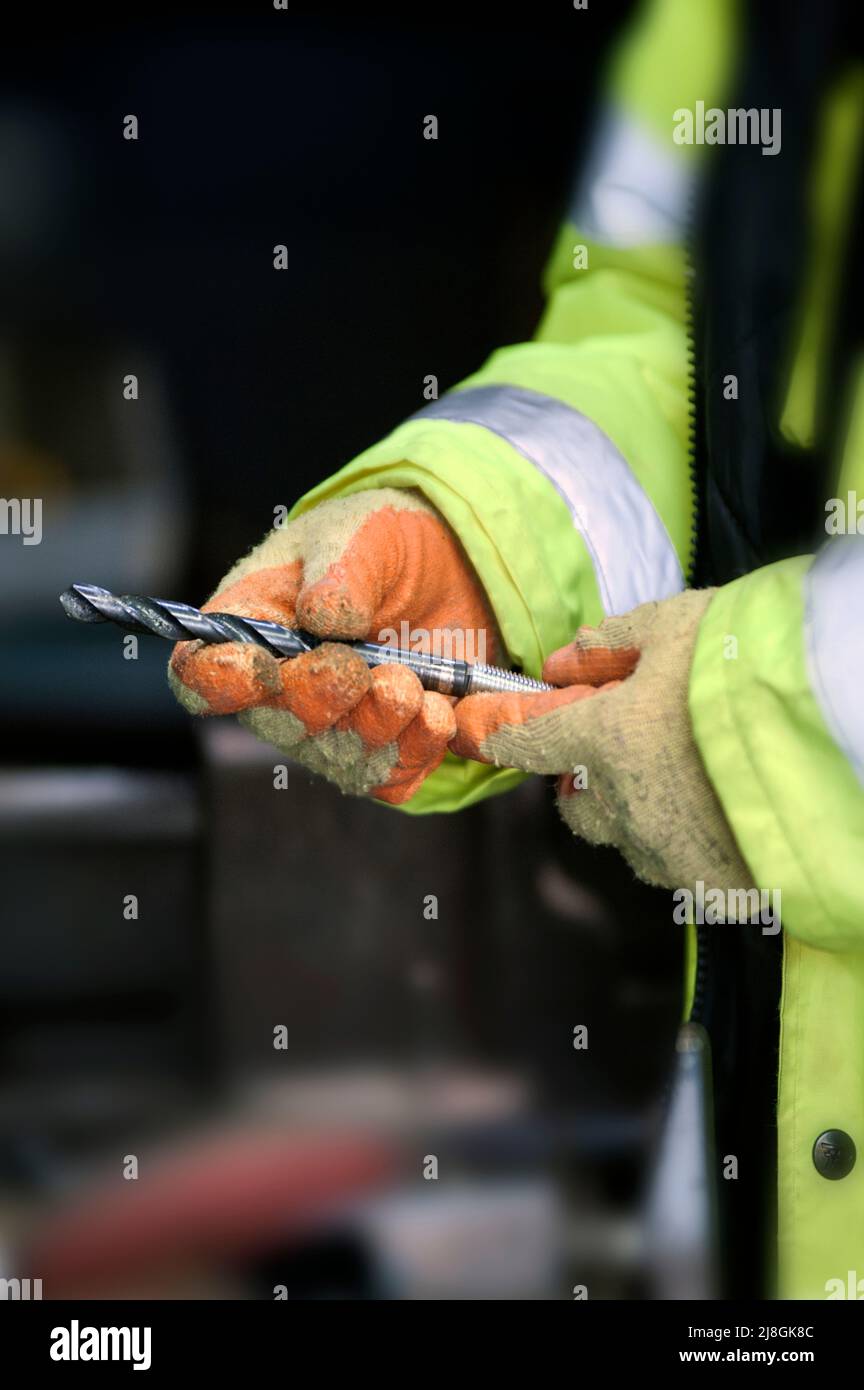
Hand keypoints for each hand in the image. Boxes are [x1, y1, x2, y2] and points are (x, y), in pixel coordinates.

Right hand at [169, 488, 499, 803]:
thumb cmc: (376, 545)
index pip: (200, 676)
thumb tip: (325, 616)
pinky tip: (451, 709)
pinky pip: (397, 777)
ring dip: (384, 727)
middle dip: (323, 700)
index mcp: (247, 629)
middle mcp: (280, 693)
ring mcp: (332, 730)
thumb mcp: (361, 533)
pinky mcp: (387, 751)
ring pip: (343, 760)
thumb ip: (340, 570)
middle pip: (279, 726)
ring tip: (418, 686)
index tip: (259, 668)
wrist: (444, 568)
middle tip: (366, 670)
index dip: (219, 683)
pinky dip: (428, 747)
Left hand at [452, 589, 754, 895]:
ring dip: (642, 814)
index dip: (500, 737)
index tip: (483, 734)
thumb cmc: (752, 661)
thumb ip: (610, 642)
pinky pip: (680, 866)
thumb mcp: (676, 624)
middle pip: (576, 808)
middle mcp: (625, 805)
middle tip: (630, 748)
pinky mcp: (714, 884)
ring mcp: (670, 851)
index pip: (526, 746)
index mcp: (604, 740)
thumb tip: (563, 658)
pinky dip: (690, 841)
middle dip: (588, 783)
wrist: (835, 723)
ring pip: (630, 840)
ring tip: (695, 777)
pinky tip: (726, 808)